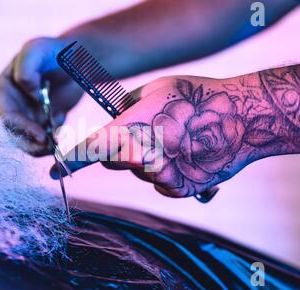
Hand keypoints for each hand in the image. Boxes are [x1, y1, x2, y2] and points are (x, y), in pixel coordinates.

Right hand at [0, 37, 82, 155]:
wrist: (76, 60)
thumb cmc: (53, 51)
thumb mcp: (37, 49)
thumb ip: (27, 67)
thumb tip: (28, 91)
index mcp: (2, 90)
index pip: (8, 116)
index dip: (23, 128)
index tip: (42, 136)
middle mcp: (11, 106)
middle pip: (16, 134)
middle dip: (32, 143)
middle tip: (51, 147)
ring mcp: (26, 117)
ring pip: (29, 141)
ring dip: (42, 146)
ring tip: (57, 141)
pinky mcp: (42, 124)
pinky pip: (45, 139)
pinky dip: (54, 136)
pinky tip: (62, 117)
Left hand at [50, 76, 255, 197]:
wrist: (243, 118)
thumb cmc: (198, 97)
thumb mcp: (156, 89)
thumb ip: (128, 108)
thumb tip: (118, 120)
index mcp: (130, 132)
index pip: (89, 151)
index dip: (69, 162)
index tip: (55, 171)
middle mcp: (142, 160)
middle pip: (113, 161)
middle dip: (120, 150)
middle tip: (146, 132)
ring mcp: (162, 177)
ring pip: (139, 172)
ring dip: (147, 160)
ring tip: (177, 139)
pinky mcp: (181, 189)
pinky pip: (161, 182)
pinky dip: (167, 171)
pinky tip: (187, 155)